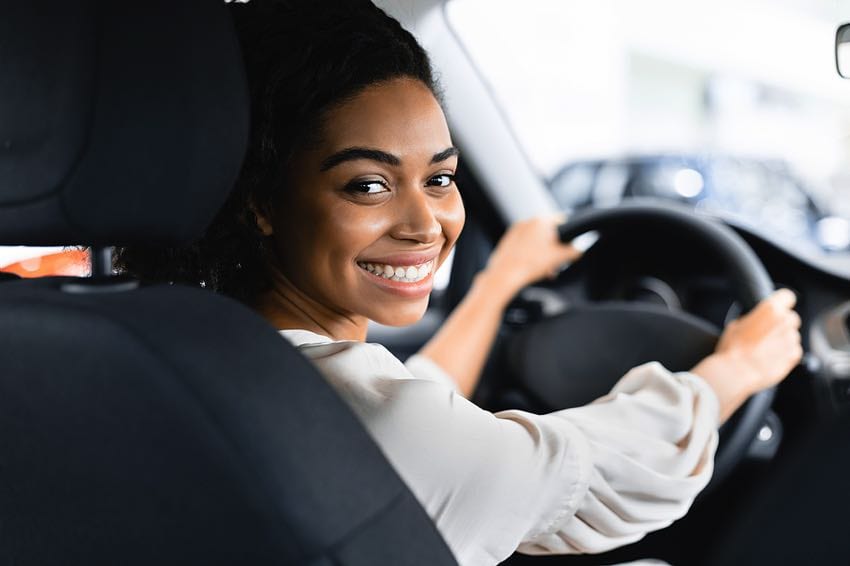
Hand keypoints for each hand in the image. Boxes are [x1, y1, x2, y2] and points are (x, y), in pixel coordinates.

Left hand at [481, 214, 581, 301]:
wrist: (505, 276)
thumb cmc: (531, 265)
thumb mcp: (560, 258)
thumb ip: (574, 251)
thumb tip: (580, 249)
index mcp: (541, 221)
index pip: (562, 221)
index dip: (570, 233)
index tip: (572, 244)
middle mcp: (527, 222)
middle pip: (548, 233)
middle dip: (555, 249)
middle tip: (557, 263)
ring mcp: (515, 231)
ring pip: (536, 240)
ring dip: (544, 254)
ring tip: (546, 270)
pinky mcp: (507, 242)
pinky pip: (524, 246)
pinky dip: (531, 254)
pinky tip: (533, 269)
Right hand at [691, 288, 802, 421]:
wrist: (736, 372)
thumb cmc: (732, 349)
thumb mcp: (735, 326)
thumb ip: (752, 319)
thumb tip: (756, 321)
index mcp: (770, 310)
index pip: (787, 296)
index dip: (782, 302)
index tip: (778, 307)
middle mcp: (785, 322)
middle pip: (791, 317)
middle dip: (781, 323)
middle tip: (766, 332)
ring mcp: (791, 340)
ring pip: (792, 335)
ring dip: (783, 339)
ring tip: (765, 348)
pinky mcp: (794, 356)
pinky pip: (794, 350)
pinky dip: (785, 353)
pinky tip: (770, 357)